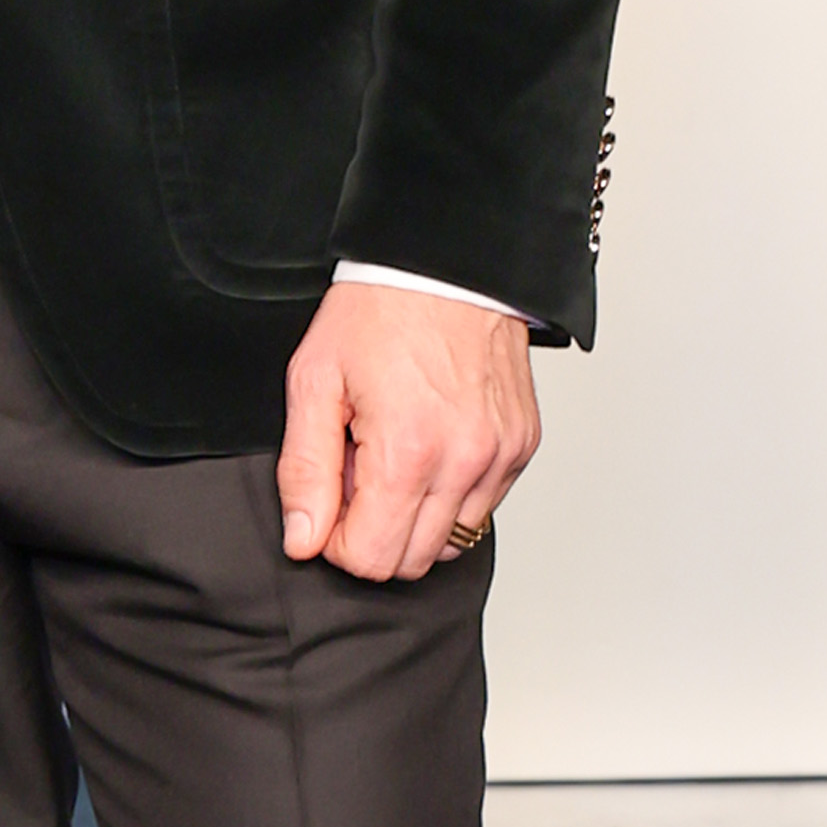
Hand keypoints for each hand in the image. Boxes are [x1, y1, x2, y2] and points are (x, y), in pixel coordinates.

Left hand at [275, 283, 539, 586]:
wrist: (446, 265)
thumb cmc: (379, 312)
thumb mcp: (314, 382)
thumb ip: (304, 471)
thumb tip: (304, 539)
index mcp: (408, 450)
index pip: (372, 559)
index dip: (337, 542)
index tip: (330, 502)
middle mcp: (464, 460)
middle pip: (412, 562)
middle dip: (374, 533)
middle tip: (358, 475)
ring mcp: (500, 455)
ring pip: (451, 542)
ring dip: (415, 518)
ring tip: (394, 459)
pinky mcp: (522, 446)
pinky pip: (483, 507)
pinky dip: (451, 495)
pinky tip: (430, 448)